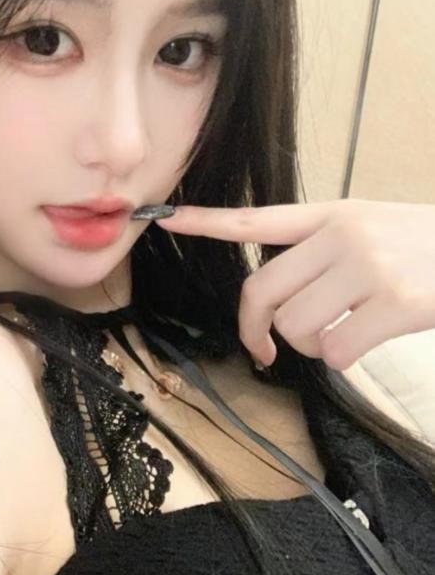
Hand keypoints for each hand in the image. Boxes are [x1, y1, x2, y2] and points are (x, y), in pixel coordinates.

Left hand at [155, 198, 434, 369]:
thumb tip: (276, 300)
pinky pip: (336, 351)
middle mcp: (342, 236)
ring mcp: (368, 268)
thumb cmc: (422, 247)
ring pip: (297, 327)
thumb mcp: (369, 227)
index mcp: (331, 215)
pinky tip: (367, 342)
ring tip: (339, 333)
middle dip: (260, 329)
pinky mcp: (395, 304)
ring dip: (309, 346)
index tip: (165, 219)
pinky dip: (342, 359)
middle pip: (263, 292)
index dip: (207, 221)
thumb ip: (321, 248)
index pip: (256, 218)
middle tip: (268, 349)